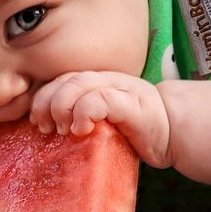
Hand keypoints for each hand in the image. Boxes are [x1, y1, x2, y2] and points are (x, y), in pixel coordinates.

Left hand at [29, 71, 171, 167]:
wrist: (174, 132)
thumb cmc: (134, 131)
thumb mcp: (101, 123)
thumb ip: (79, 118)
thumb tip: (45, 132)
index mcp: (96, 82)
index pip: (60, 79)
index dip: (42, 97)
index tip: (36, 121)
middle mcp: (107, 80)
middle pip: (66, 79)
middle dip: (47, 102)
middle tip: (44, 127)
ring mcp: (121, 89)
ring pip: (80, 84)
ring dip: (62, 106)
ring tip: (61, 130)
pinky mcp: (133, 105)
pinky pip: (102, 99)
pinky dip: (85, 112)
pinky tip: (81, 130)